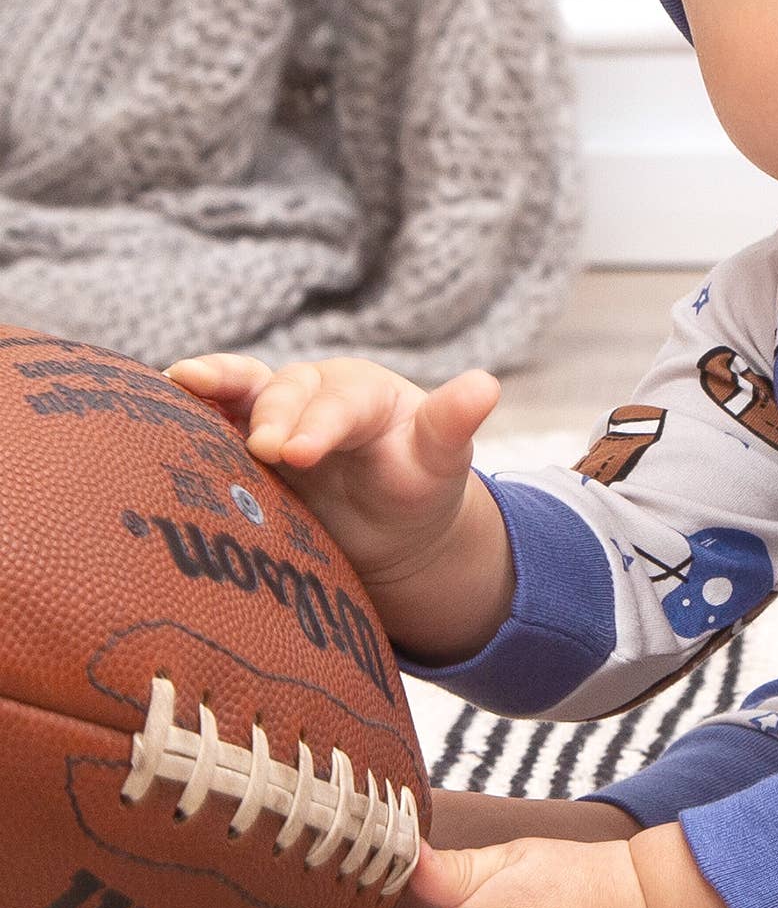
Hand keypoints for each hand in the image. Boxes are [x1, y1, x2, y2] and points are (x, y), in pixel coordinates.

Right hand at [162, 353, 503, 648]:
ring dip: (217, 388)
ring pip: (246, 389)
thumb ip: (451, 425)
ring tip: (184, 384)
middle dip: (274, 415)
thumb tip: (487, 384)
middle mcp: (320, 391)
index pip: (345, 401)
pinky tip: (160, 391)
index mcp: (369, 394)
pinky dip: (192, 400)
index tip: (298, 452)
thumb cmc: (416, 487)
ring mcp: (279, 409)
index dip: (321, 421)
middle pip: (291, 390)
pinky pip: (216, 411)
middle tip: (264, 450)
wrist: (387, 523)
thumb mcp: (439, 462)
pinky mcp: (243, 435)